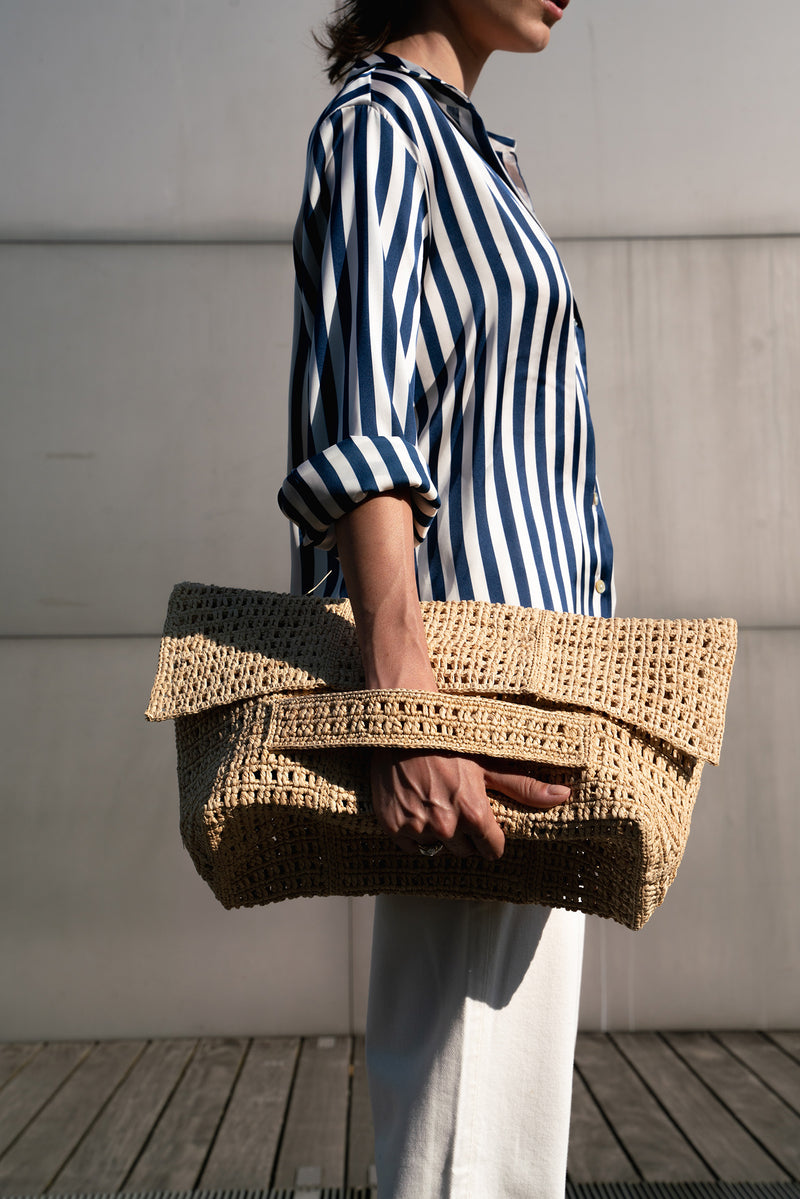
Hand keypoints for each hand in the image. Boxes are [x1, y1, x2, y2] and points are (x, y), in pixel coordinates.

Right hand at [370, 747, 570, 858]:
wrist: (401, 727)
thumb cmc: (448, 742)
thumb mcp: (488, 763)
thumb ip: (524, 787)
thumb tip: (564, 796)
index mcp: (474, 813)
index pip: (492, 850)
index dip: (491, 836)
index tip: (483, 821)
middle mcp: (446, 825)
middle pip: (465, 851)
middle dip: (465, 833)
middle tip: (456, 803)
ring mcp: (418, 828)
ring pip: (438, 849)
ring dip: (439, 833)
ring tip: (435, 801)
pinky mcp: (393, 827)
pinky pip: (412, 846)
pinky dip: (414, 832)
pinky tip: (416, 806)